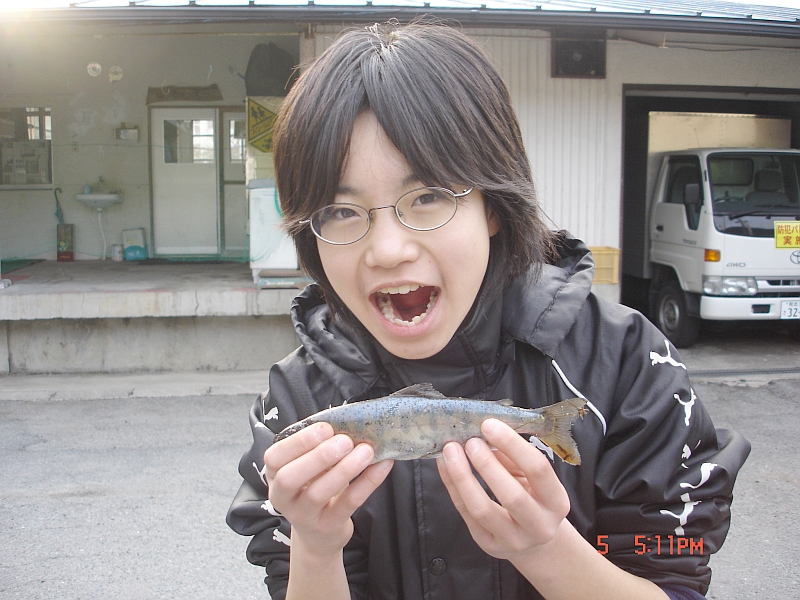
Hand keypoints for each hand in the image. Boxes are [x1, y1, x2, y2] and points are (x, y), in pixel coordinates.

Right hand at [264, 422, 393, 556]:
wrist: (319, 533)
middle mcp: (282, 496)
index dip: (298, 442)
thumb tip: (349, 422)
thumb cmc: (314, 486)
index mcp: (274, 474)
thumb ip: (319, 446)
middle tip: (345, 441)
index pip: (274, 457)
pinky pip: (348, 504)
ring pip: (318, 493)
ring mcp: (304, 516)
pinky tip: (382, 466)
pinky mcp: (328, 527)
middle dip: (318, 456)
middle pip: (290, 477)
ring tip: (366, 452)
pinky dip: (367, 483)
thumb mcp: (309, 466)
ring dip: (344, 469)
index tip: (325, 428)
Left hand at [436, 418, 569, 563]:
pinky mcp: (488, 545)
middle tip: (469, 441)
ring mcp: (514, 540)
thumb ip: (513, 457)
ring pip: (483, 510)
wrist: (534, 541)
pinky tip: (445, 466)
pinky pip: (466, 514)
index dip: (512, 445)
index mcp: (556, 502)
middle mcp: (539, 526)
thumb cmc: (532, 498)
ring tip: (451, 452)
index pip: (538, 469)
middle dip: (486, 464)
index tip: (490, 425)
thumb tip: (485, 433)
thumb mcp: (531, 478)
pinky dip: (452, 486)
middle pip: (511, 496)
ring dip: (463, 477)